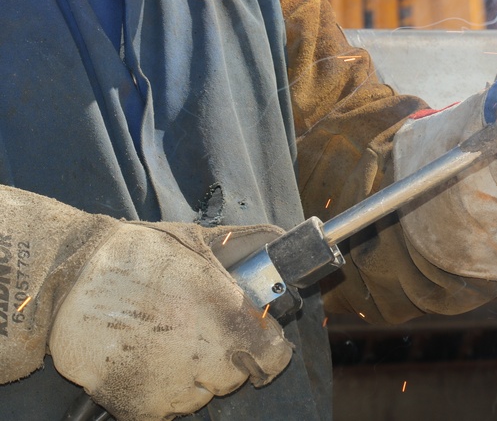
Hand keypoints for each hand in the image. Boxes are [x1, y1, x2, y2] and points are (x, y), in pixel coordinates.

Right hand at [0, 188, 291, 420]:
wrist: (68, 282)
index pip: (273, 355)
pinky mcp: (140, 405)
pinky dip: (164, 389)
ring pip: (204, 393)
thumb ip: (243, 248)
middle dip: (228, 354)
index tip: (258, 335)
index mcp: (226, 315)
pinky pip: (170, 407)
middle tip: (199, 329)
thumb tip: (280, 243)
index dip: (269, 345)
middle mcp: (205, 356)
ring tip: (166, 340)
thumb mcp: (196, 241)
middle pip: (237, 374)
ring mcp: (172, 385)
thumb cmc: (135, 255)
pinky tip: (146, 358)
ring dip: (195, 373)